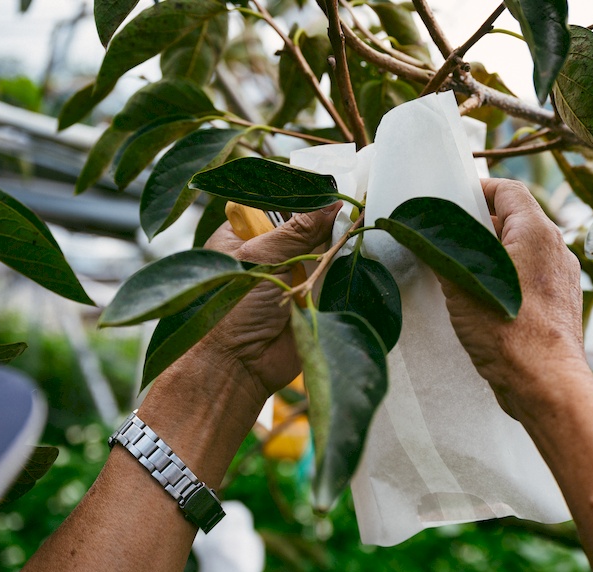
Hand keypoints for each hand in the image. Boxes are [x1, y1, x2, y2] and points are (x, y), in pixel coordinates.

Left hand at [195, 204, 340, 401]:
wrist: (240, 367)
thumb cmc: (232, 310)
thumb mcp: (262, 258)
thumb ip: (298, 229)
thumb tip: (331, 202)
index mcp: (243, 235)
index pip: (274, 202)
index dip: (299, 193)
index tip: (328, 183)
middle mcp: (267, 252)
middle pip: (302, 223)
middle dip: (324, 215)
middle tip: (350, 199)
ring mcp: (291, 274)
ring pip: (320, 247)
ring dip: (336, 239)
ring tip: (358, 220)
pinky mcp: (312, 296)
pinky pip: (332, 274)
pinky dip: (345, 263)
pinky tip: (359, 245)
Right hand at [440, 179, 585, 415]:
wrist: (546, 384)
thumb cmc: (508, 333)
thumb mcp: (461, 287)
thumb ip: (441, 254)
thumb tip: (421, 236)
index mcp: (537, 233)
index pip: (508, 191)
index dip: (479, 189)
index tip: (452, 199)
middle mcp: (556, 249)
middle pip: (516, 220)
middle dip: (480, 225)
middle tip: (447, 236)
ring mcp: (562, 278)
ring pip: (523, 250)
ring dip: (492, 253)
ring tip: (460, 269)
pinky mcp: (560, 304)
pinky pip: (530, 276)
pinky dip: (506, 276)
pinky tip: (482, 298)